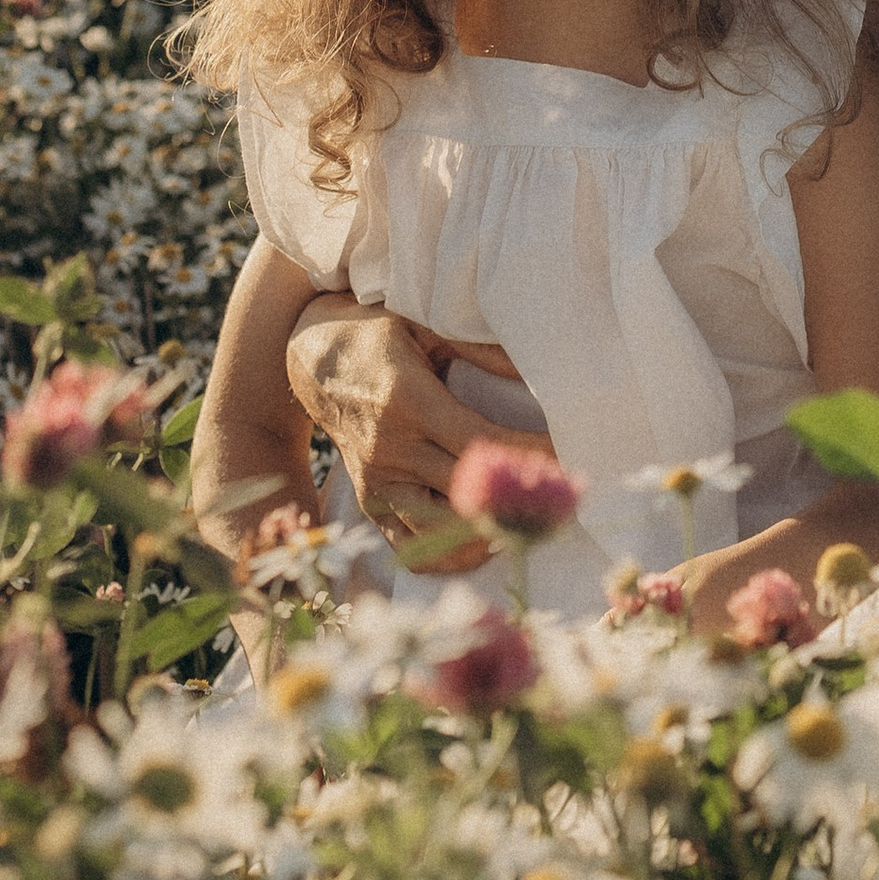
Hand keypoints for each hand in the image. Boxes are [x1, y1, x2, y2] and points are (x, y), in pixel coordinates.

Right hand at [283, 305, 560, 571]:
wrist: (312, 360)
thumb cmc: (376, 336)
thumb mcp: (423, 325)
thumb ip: (477, 348)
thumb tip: (533, 370)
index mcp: (409, 402)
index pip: (481, 443)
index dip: (528, 455)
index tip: (566, 455)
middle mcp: (392, 449)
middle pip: (466, 494)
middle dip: (520, 499)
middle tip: (562, 496)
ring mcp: (378, 482)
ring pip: (438, 534)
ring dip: (487, 533)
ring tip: (525, 520)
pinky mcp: (369, 502)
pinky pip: (408, 548)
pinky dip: (449, 554)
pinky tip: (482, 540)